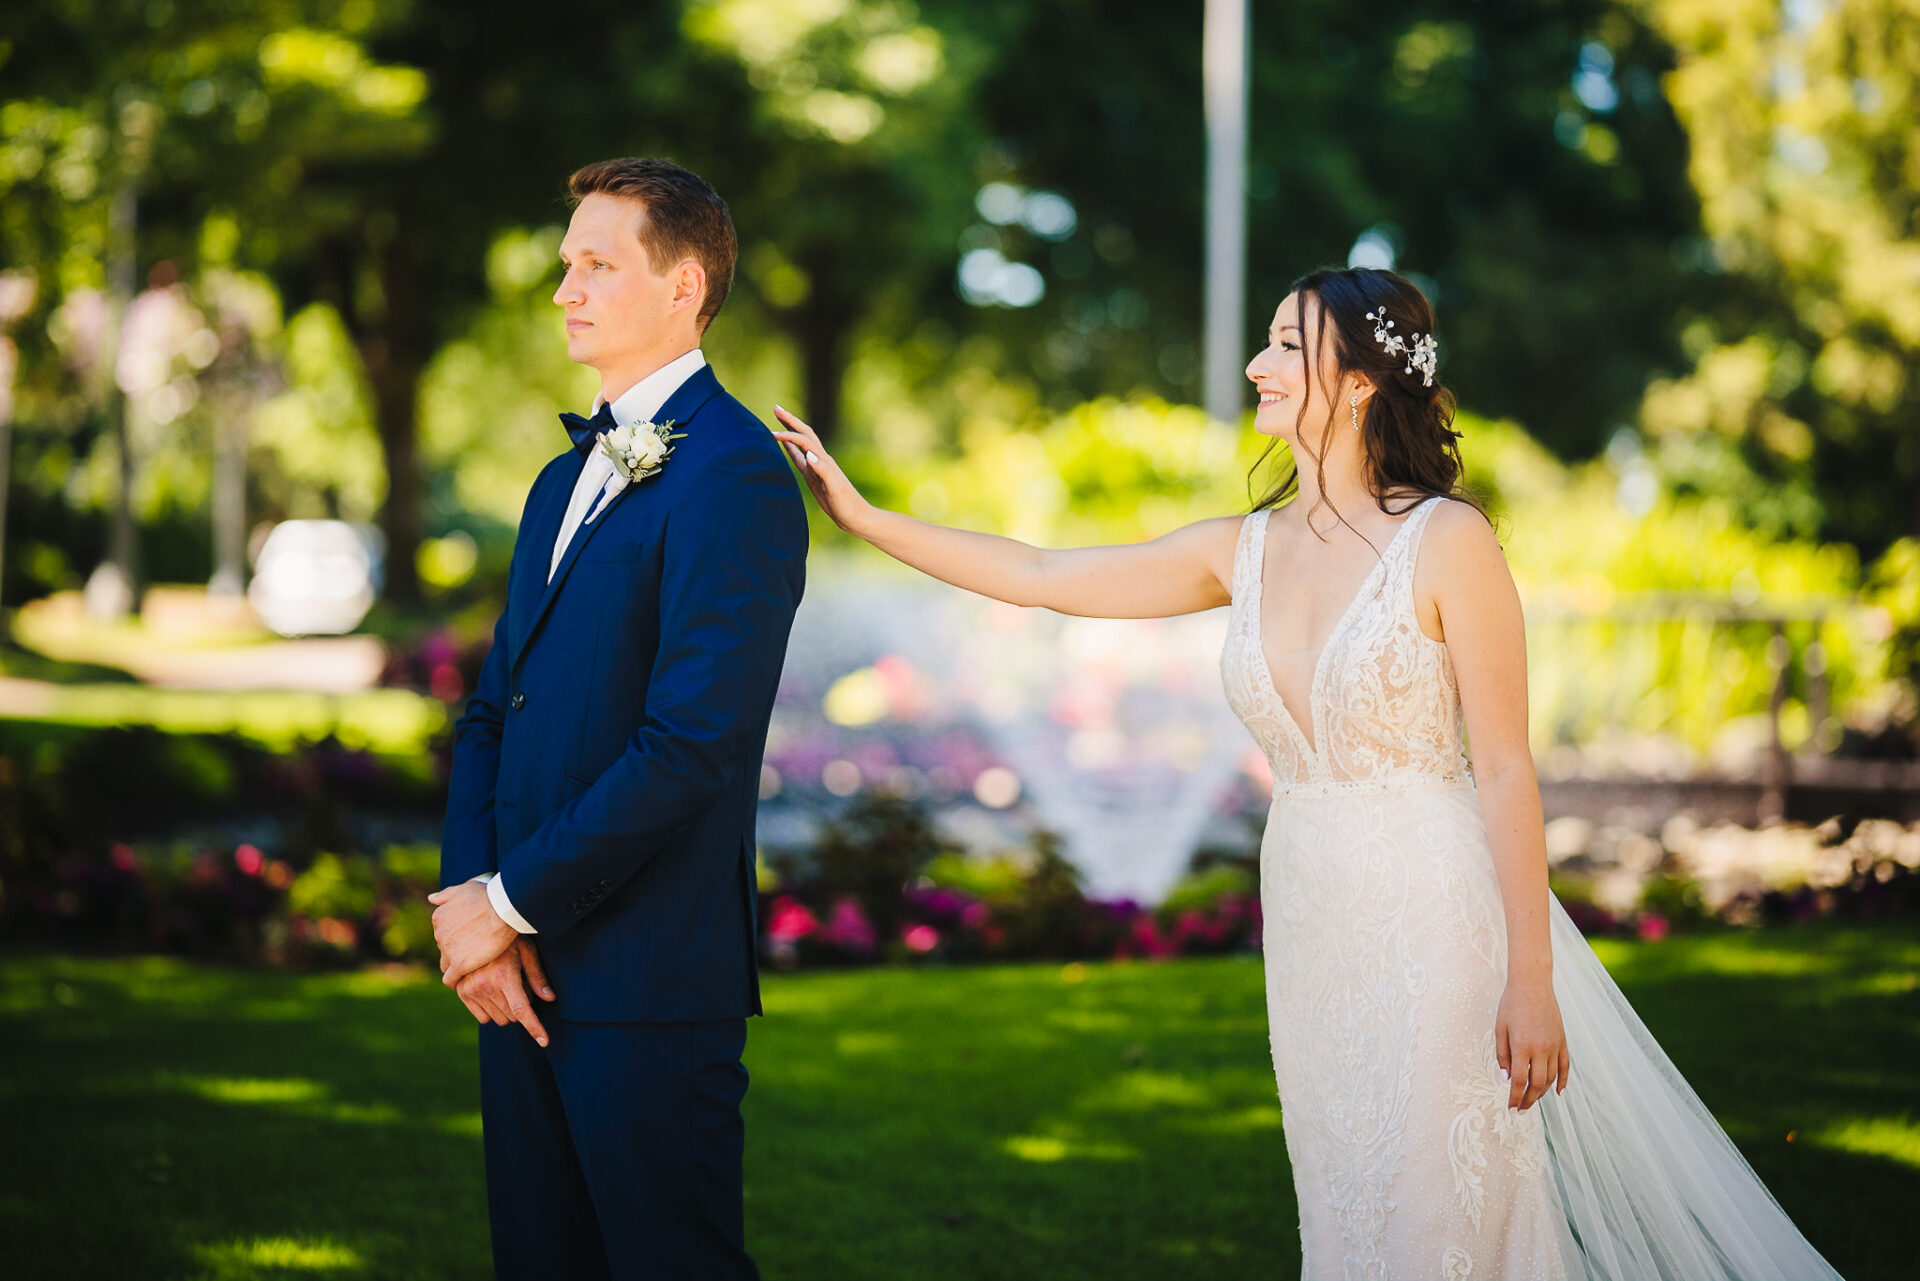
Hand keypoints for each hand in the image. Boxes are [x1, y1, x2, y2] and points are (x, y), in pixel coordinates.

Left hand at [427, 880, 518, 987]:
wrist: (502, 907)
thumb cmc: (488, 895)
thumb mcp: (464, 888)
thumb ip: (446, 895)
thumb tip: (431, 898)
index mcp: (439, 917)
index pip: (442, 934)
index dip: (455, 938)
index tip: (467, 940)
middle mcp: (439, 934)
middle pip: (444, 950)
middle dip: (456, 952)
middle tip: (474, 952)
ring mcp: (448, 950)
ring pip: (446, 965)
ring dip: (456, 967)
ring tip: (471, 969)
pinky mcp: (460, 964)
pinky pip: (451, 979)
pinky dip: (456, 982)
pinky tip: (464, 983)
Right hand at [453, 938, 555, 1046]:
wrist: (477, 926)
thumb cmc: (508, 937)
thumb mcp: (527, 951)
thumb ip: (537, 977)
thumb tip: (549, 998)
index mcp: (505, 976)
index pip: (522, 1011)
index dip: (535, 1028)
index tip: (544, 1041)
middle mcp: (485, 985)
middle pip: (512, 1016)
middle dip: (520, 1007)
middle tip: (519, 985)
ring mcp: (471, 989)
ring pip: (498, 1018)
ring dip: (506, 1008)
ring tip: (505, 984)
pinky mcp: (461, 991)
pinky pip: (482, 1017)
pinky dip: (491, 1009)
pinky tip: (492, 991)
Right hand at [770, 406, 874, 535]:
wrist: (856, 517)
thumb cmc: (847, 504)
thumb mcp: (835, 489)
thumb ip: (823, 470)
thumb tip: (808, 455)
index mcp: (824, 461)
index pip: (804, 440)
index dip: (789, 434)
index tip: (772, 434)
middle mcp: (820, 460)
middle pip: (804, 433)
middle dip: (790, 420)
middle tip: (775, 407)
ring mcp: (816, 467)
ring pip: (801, 443)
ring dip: (790, 430)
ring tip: (778, 419)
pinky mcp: (814, 477)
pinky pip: (800, 458)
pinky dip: (791, 449)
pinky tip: (784, 445)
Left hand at [1495, 975, 1569, 1109]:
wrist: (1533, 984)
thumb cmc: (1511, 1004)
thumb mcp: (1499, 1028)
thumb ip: (1502, 1054)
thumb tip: (1506, 1078)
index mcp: (1522, 1046)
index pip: (1519, 1081)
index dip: (1514, 1097)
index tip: (1510, 1108)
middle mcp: (1541, 1048)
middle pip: (1537, 1084)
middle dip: (1528, 1100)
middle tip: (1520, 1109)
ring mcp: (1554, 1045)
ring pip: (1552, 1078)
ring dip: (1542, 1093)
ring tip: (1532, 1100)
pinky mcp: (1563, 1041)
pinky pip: (1565, 1066)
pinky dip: (1563, 1081)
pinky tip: (1558, 1093)